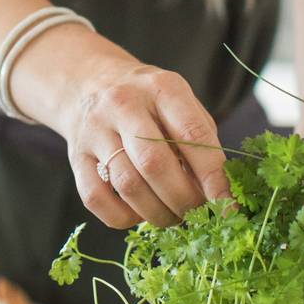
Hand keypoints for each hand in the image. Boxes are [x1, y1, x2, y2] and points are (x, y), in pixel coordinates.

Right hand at [50, 54, 229, 229]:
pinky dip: (122, 218)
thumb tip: (219, 197)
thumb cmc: (152, 105)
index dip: (214, 178)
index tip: (228, 207)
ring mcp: (95, 129)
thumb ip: (202, 146)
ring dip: (157, 213)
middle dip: (183, 200)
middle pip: (155, 164)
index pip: (193, 136)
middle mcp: (124, 103)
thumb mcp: (182, 108)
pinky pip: (96, 199)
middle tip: (196, 214)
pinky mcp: (76, 156)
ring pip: (127, 185)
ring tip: (172, 216)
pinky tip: (138, 214)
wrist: (93, 85)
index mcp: (162, 88)